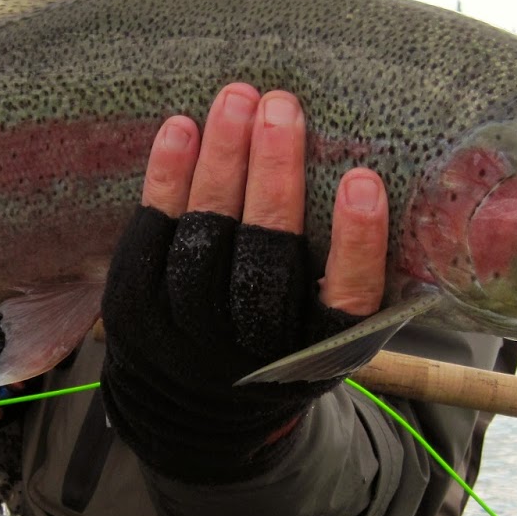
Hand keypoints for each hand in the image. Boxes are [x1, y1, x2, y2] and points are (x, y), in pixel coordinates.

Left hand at [99, 84, 389, 483]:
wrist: (194, 415)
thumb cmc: (282, 345)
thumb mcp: (329, 335)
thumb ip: (351, 277)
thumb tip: (380, 176)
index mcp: (317, 352)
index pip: (345, 299)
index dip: (355, 242)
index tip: (362, 182)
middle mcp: (253, 348)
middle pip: (265, 258)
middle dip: (273, 177)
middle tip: (282, 108)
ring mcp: (188, 332)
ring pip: (204, 239)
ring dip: (220, 163)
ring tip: (237, 100)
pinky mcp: (136, 311)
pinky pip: (151, 237)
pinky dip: (166, 180)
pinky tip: (183, 129)